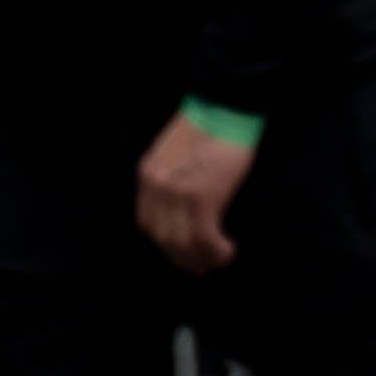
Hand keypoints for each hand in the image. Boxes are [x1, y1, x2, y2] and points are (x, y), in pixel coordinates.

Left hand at [137, 112, 255, 274]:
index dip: (165, 245)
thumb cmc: (207, 129)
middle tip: (203, 268)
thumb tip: (184, 213)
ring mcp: (176, 192)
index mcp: (147, 175)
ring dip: (202, 259)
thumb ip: (172, 181)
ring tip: (220, 259)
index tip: (183, 254)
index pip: (147, 224)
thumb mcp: (175, 155)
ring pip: (183, 244)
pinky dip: (216, 251)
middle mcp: (156, 186)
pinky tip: (228, 250)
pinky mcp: (202, 196)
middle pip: (163, 239)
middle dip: (183, 258)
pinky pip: (204, 238)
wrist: (223, 107)